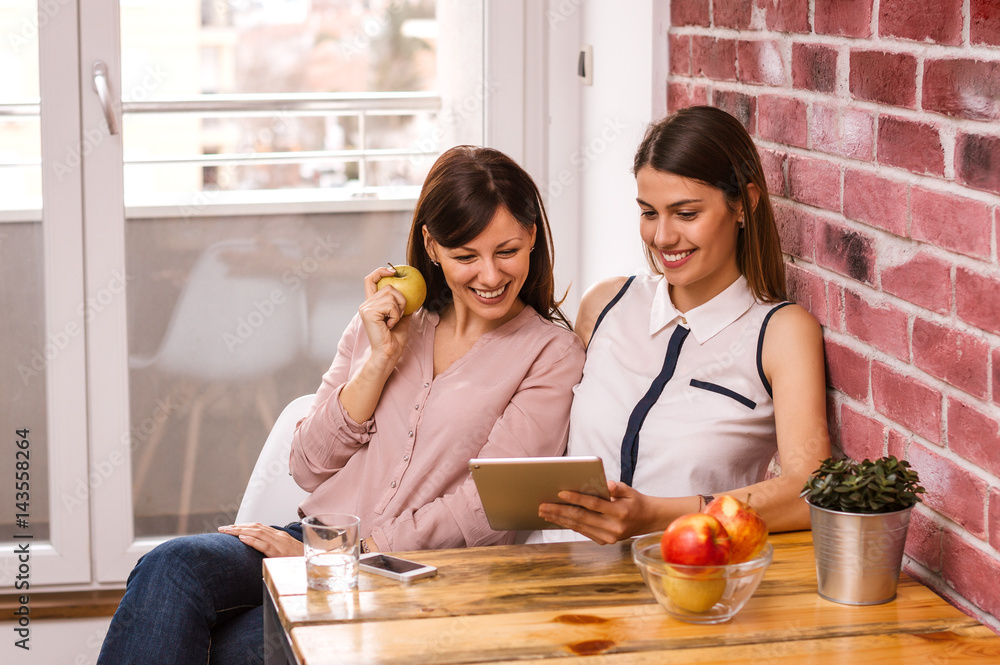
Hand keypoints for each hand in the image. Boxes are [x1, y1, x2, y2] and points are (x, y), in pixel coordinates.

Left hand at [218, 523, 303, 557]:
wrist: (315, 566)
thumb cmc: (300, 562)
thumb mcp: (286, 553)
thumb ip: (274, 549)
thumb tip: (260, 550)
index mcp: (279, 537)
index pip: (258, 527)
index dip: (243, 526)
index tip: (230, 528)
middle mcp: (279, 537)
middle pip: (255, 527)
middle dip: (237, 527)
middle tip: (222, 528)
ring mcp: (280, 544)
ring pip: (257, 533)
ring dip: (240, 530)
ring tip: (227, 531)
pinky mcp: (280, 553)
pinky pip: (264, 544)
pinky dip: (252, 540)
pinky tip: (242, 538)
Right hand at [358, 267, 410, 372]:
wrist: (388, 354)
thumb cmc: (394, 339)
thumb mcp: (402, 318)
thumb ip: (402, 305)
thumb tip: (414, 292)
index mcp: (371, 304)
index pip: (370, 280)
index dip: (380, 272)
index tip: (392, 271)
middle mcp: (366, 304)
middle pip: (388, 287)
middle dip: (401, 299)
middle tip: (399, 316)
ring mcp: (366, 308)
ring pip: (391, 294)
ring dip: (399, 309)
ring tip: (393, 322)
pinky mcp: (369, 313)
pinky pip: (391, 305)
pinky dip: (396, 315)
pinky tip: (389, 326)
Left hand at [538, 480, 653, 544]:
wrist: (647, 520)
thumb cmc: (635, 501)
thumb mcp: (629, 490)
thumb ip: (617, 487)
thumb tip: (605, 484)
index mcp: (620, 512)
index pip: (594, 504)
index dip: (577, 498)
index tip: (560, 493)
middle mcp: (613, 528)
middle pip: (582, 518)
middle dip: (560, 511)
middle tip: (543, 506)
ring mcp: (608, 537)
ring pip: (579, 527)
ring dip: (560, 519)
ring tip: (545, 512)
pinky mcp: (604, 542)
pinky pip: (583, 531)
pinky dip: (568, 525)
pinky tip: (557, 519)